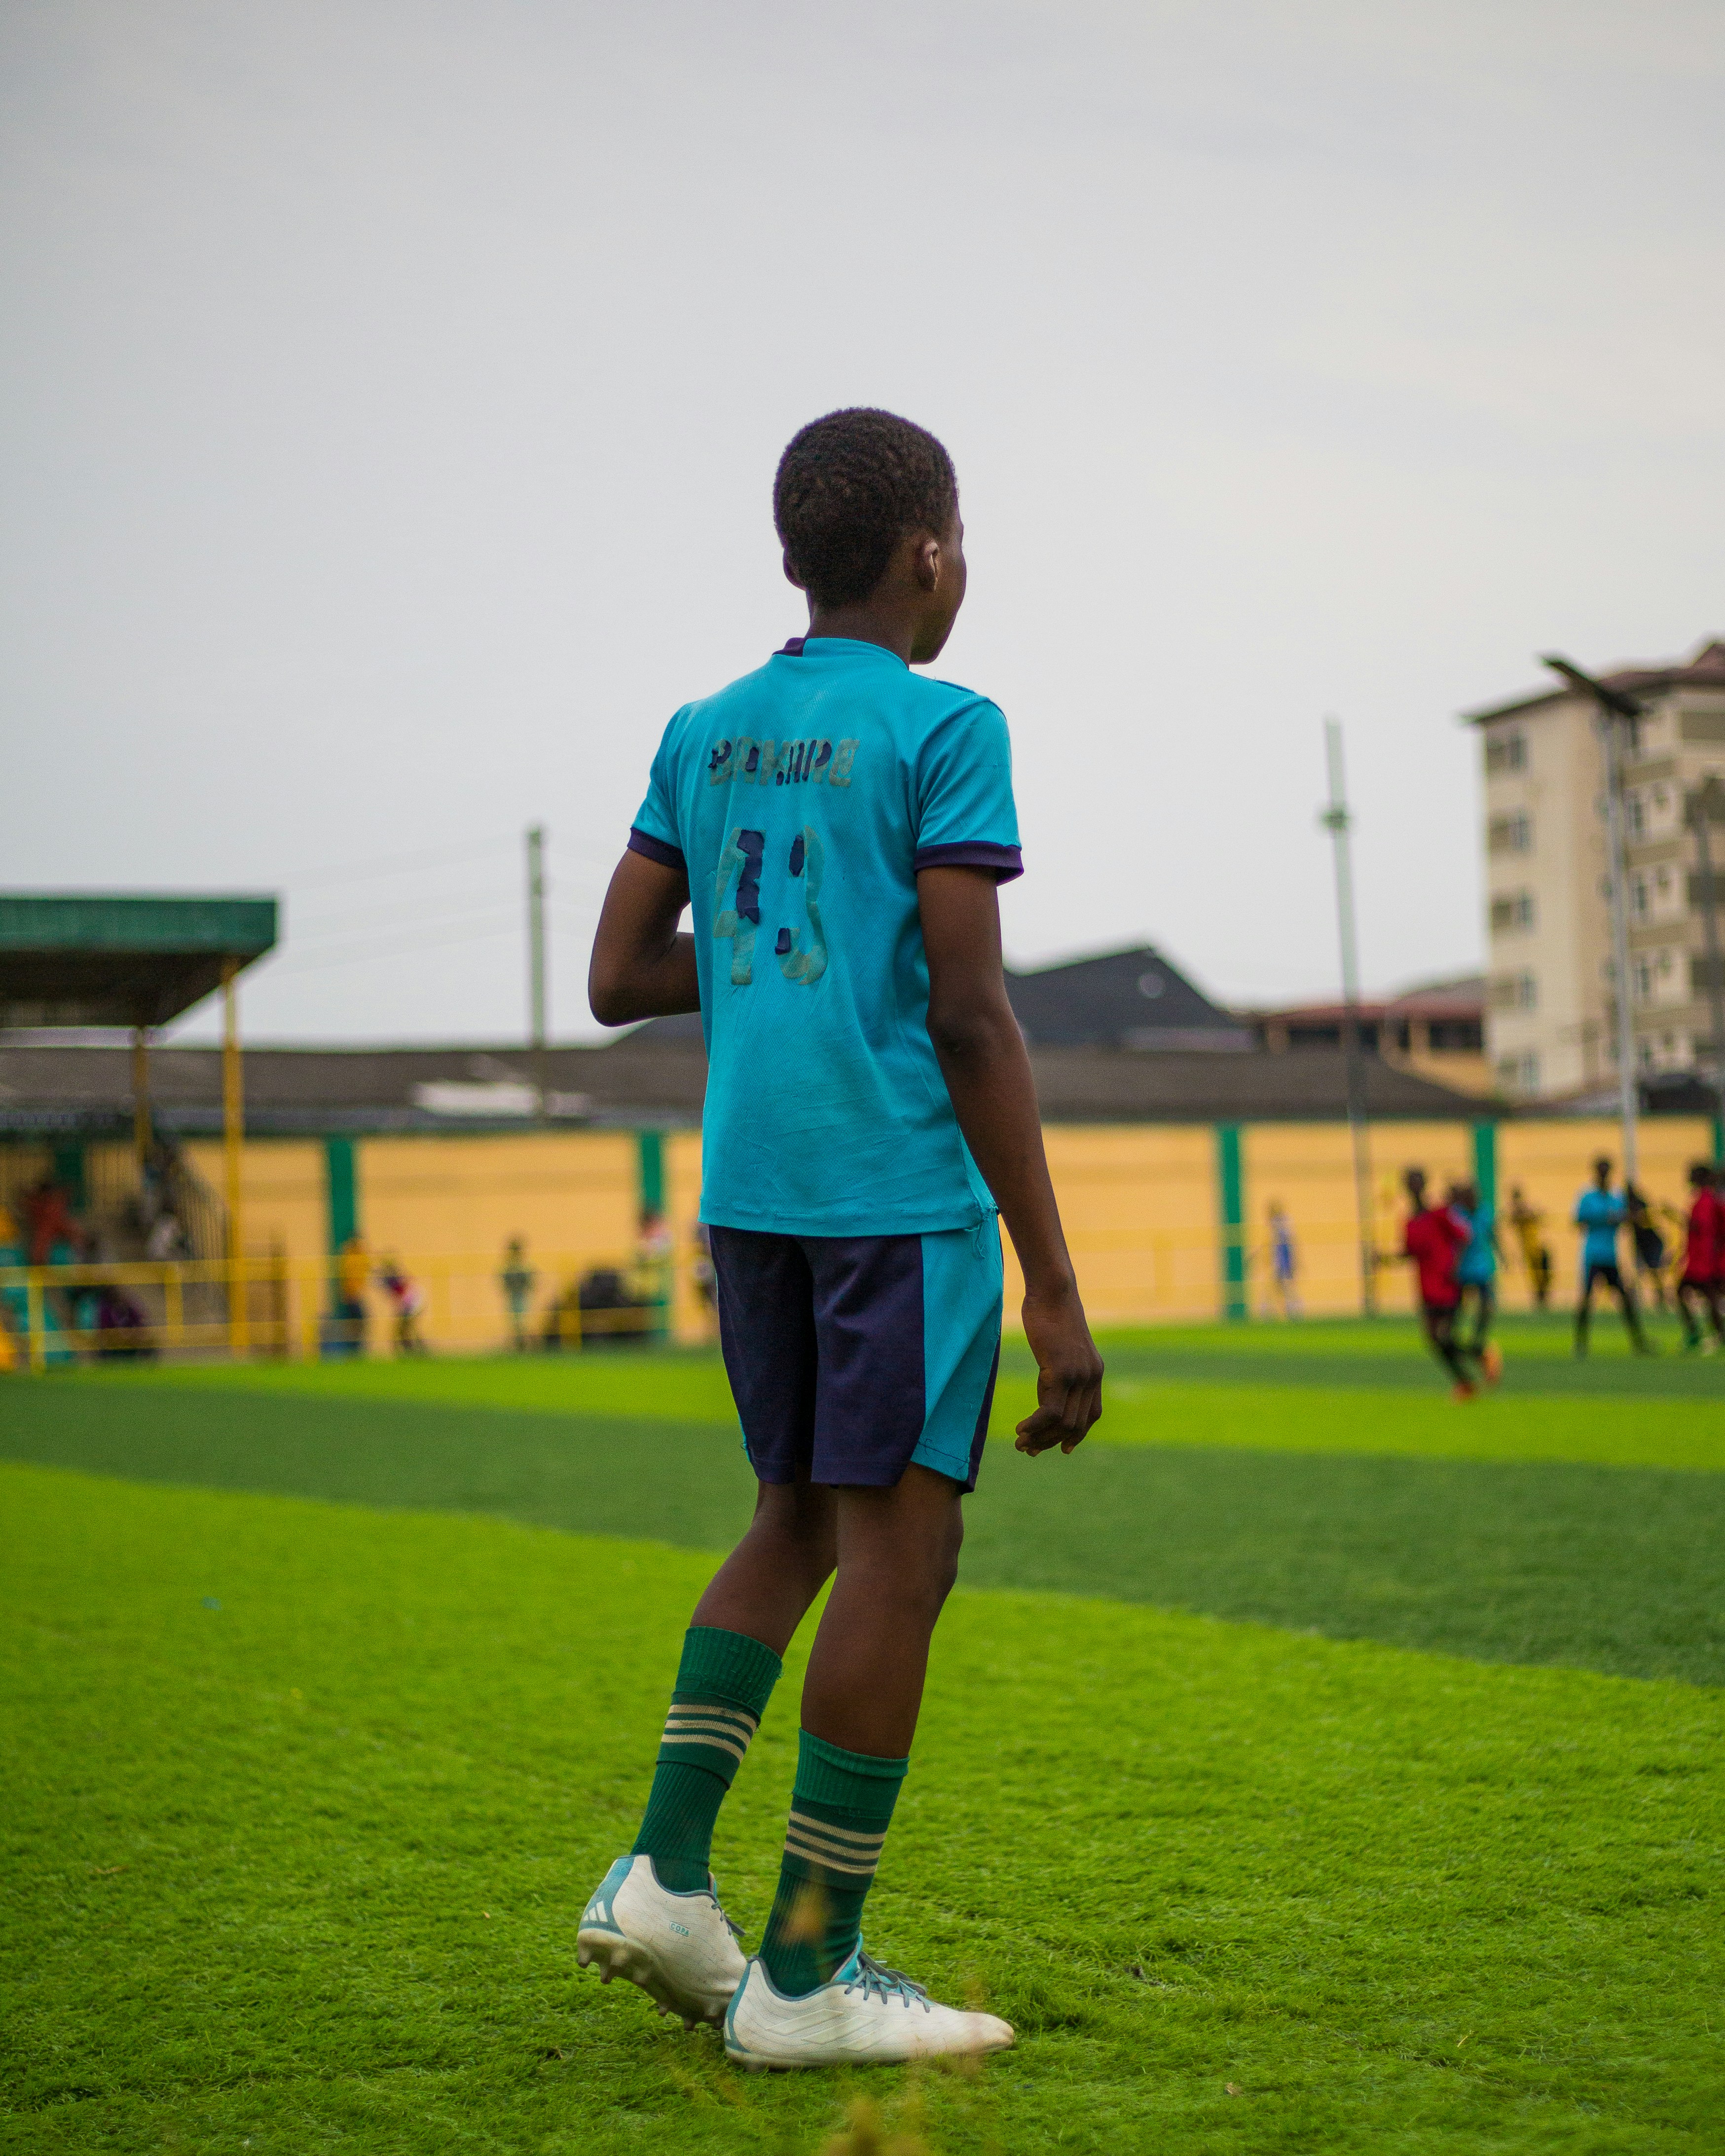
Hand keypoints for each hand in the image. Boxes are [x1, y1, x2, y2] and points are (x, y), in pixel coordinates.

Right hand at [1014, 1279, 1103, 1455]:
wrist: (1052, 1291)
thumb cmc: (1050, 1313)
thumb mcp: (1060, 1346)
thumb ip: (1060, 1367)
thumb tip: (1051, 1382)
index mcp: (1094, 1372)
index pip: (1092, 1415)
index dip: (1077, 1435)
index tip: (1062, 1448)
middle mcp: (1091, 1377)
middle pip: (1076, 1424)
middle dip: (1051, 1441)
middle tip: (1029, 1449)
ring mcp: (1079, 1376)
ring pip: (1063, 1422)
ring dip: (1040, 1437)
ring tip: (1021, 1443)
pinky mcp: (1061, 1372)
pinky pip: (1050, 1411)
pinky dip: (1034, 1425)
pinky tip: (1021, 1429)